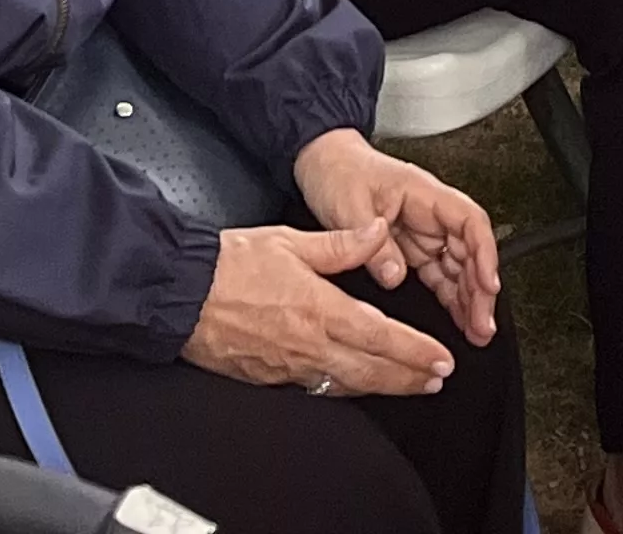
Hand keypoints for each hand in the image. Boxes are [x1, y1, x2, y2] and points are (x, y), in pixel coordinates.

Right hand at [179, 220, 456, 393]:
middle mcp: (309, 345)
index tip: (441, 359)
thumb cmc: (229, 265)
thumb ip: (341, 243)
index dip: (416, 352)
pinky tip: (357, 385)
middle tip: (438, 380)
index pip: (381, 337)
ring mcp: (290, 367)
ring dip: (384, 387)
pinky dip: (346, 388)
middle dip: (410, 378)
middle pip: (372, 371)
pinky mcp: (271, 378)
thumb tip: (377, 234)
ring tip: (410, 386)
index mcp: (319, 308)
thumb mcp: (290, 241)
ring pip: (348, 385)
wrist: (181, 294)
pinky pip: (318, 388)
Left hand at [290, 131, 501, 345]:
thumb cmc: (339, 173)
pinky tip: (457, 318)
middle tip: (482, 325)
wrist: (323, 165)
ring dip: (469, 299)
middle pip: (469, 251)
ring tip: (475, 331)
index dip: (484, 254)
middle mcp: (430, 214)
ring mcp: (423, 232)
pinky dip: (450, 298)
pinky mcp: (411, 248)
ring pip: (458, 267)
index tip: (488, 284)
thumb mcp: (349, 206)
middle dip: (480, 289)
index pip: (469, 221)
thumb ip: (373, 244)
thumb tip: (394, 276)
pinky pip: (439, 275)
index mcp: (423, 194)